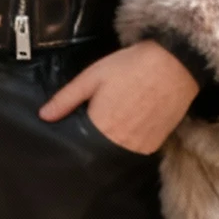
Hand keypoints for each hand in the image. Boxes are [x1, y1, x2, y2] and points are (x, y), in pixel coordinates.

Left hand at [38, 41, 198, 152]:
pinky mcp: (155, 145)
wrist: (175, 65)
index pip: (79, 146)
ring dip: (110, 144)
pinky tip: (130, 125)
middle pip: (97, 153)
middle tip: (94, 126)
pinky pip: (134, 151)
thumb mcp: (92, 77)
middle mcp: (120, 143)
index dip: (73, 141)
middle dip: (92, 143)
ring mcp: (140, 147)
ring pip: (116, 154)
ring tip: (114, 123)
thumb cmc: (131, 66)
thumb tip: (43, 116)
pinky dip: (128, 143)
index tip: (71, 134)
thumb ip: (66, 99)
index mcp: (101, 127)